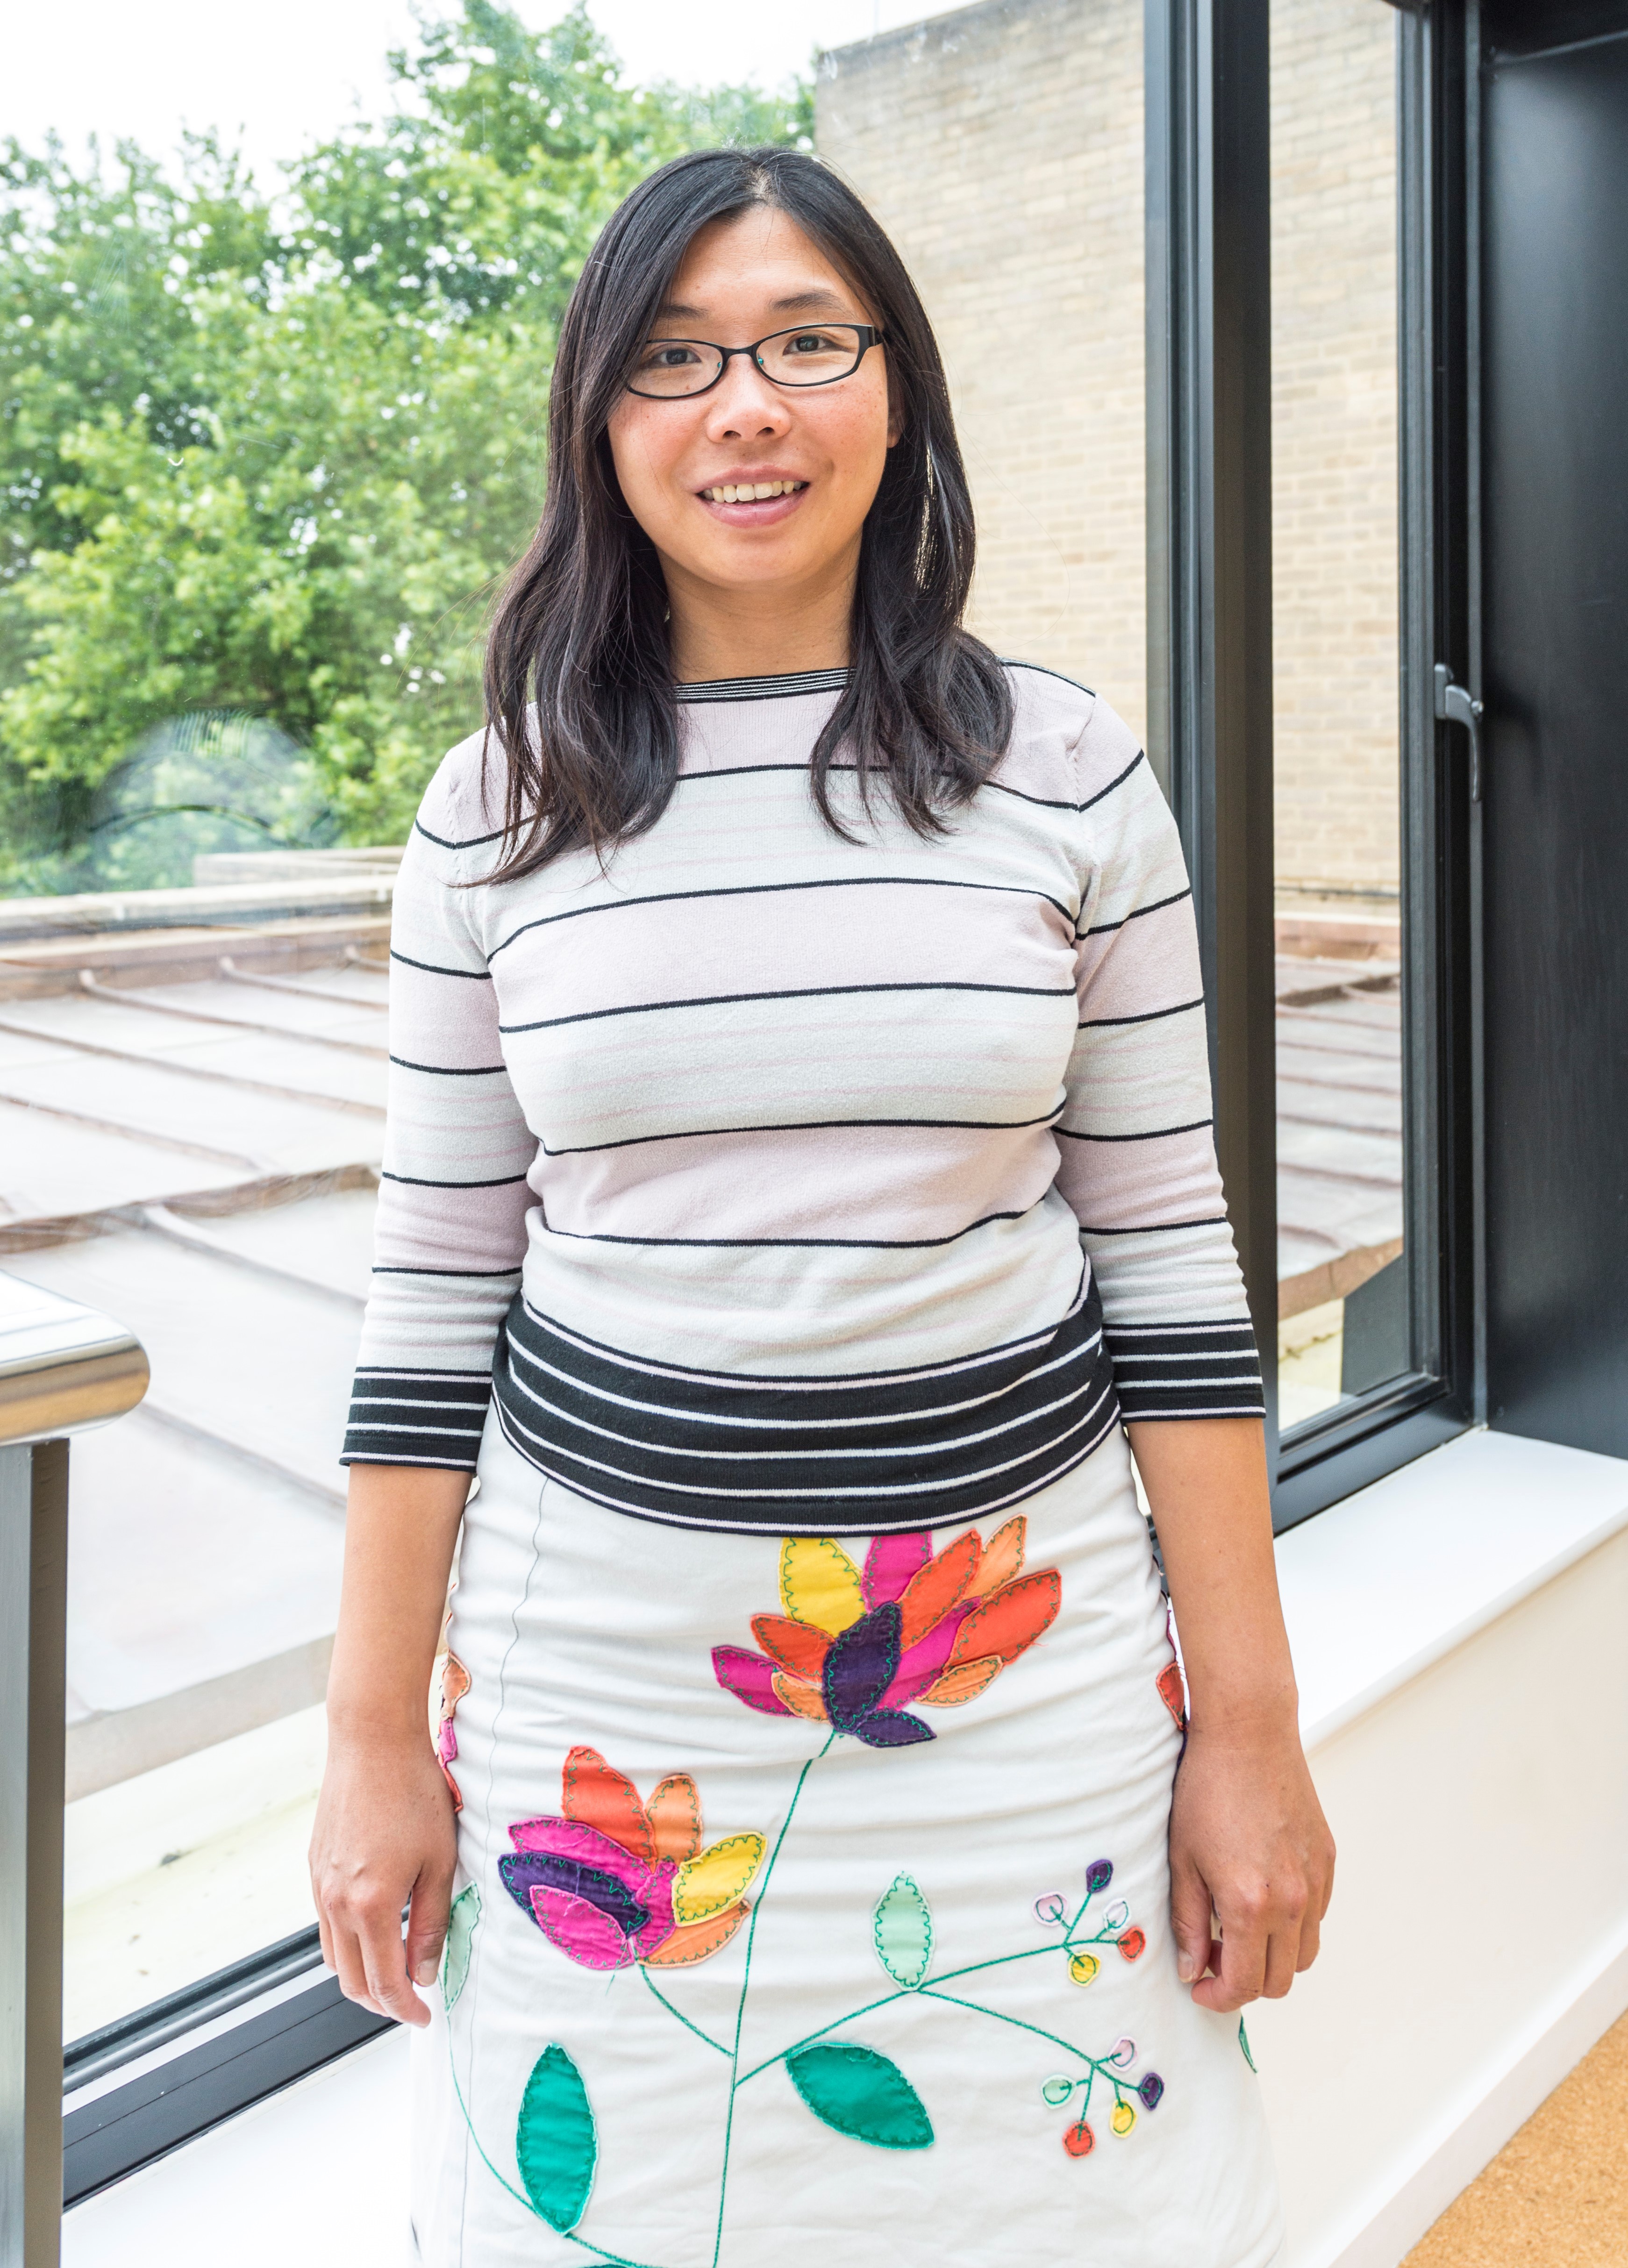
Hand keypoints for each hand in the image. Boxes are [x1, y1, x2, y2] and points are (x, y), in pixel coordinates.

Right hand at [309, 1727, 456, 2027]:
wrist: (372, 1741)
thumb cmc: (415, 1794)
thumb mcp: (440, 1861)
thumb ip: (432, 1923)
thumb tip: (423, 1973)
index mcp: (370, 1905)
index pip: (384, 1982)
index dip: (405, 2009)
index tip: (425, 2017)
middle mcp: (336, 1903)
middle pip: (351, 1980)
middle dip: (381, 2002)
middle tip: (411, 2003)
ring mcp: (319, 1886)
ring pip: (333, 1957)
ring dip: (360, 1977)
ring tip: (394, 1974)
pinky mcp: (314, 1868)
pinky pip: (325, 1925)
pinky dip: (347, 1944)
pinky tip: (374, 1932)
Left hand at [1167, 1717, 1334, 2012]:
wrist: (1248, 1735)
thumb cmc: (1207, 1790)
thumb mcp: (1183, 1860)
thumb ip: (1189, 1922)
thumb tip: (1191, 1968)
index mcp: (1251, 1905)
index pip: (1244, 1984)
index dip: (1218, 1997)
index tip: (1199, 1987)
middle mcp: (1292, 1901)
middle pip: (1280, 1980)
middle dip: (1245, 1985)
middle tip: (1213, 1960)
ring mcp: (1315, 1882)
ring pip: (1306, 1954)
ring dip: (1273, 1959)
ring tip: (1237, 1932)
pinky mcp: (1327, 1861)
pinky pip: (1317, 1916)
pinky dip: (1293, 1926)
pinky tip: (1262, 1899)